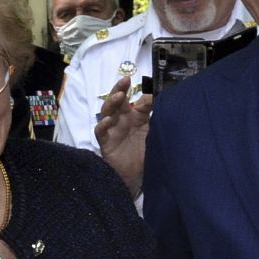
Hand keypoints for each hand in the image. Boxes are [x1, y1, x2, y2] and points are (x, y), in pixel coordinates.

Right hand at [92, 75, 153, 195]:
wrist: (137, 178)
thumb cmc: (144, 154)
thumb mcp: (152, 132)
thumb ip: (154, 116)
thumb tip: (158, 97)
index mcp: (135, 116)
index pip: (135, 100)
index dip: (140, 93)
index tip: (149, 85)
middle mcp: (122, 120)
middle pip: (117, 101)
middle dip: (119, 89)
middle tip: (125, 80)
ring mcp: (112, 130)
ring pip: (106, 112)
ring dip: (111, 103)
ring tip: (119, 96)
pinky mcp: (106, 143)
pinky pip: (100, 132)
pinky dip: (102, 125)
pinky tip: (108, 121)